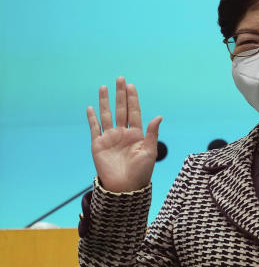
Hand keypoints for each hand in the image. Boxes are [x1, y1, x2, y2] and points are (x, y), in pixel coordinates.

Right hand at [86, 76, 162, 191]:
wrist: (125, 187)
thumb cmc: (141, 172)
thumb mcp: (150, 151)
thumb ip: (152, 133)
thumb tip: (159, 116)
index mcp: (137, 134)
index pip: (134, 112)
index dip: (133, 99)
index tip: (131, 86)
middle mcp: (123, 133)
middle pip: (121, 109)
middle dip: (121, 94)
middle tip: (120, 79)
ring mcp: (110, 137)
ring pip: (107, 115)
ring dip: (105, 101)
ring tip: (104, 87)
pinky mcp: (98, 144)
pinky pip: (94, 128)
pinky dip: (92, 118)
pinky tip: (91, 107)